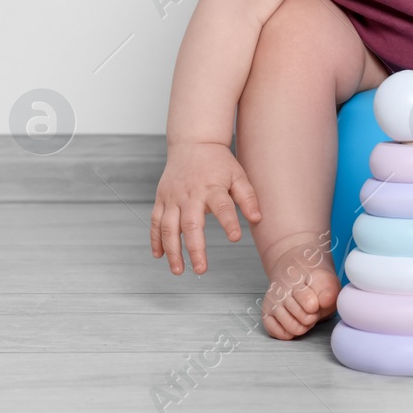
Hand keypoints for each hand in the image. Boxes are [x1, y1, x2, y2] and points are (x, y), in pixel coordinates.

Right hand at [151, 142, 262, 275]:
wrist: (192, 143)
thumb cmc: (218, 162)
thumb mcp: (238, 175)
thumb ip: (247, 197)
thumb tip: (257, 218)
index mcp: (211, 187)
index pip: (222, 206)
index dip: (229, 222)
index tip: (235, 237)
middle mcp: (190, 194)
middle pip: (190, 223)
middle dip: (195, 248)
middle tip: (201, 269)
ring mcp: (173, 197)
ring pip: (168, 226)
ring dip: (172, 250)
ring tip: (178, 270)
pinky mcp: (161, 198)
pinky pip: (155, 221)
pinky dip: (155, 239)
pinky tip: (159, 256)